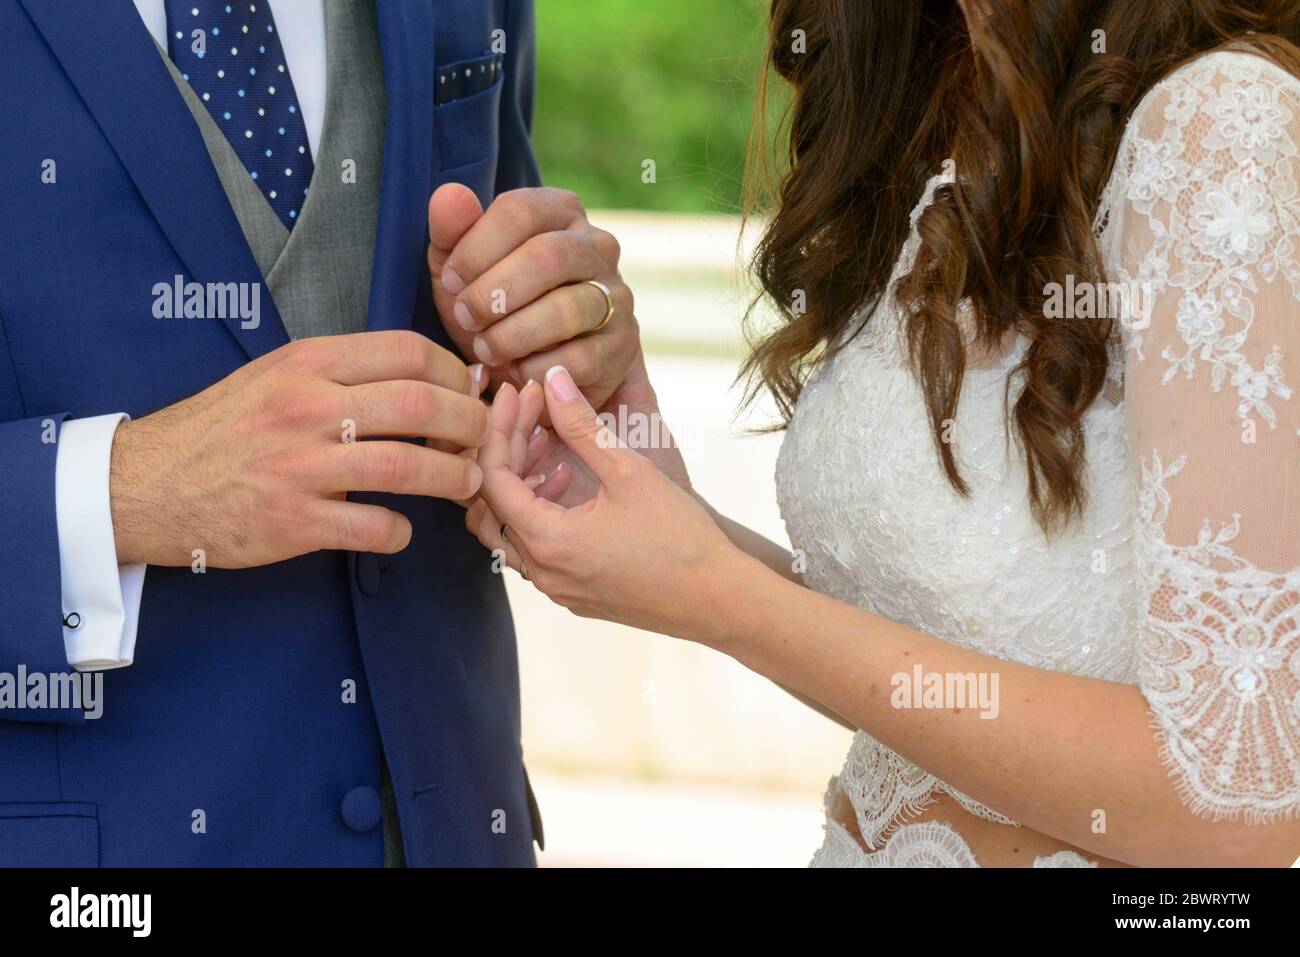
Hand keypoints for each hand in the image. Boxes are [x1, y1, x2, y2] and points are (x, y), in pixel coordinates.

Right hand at [110, 331, 489, 567]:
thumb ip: (346, 374)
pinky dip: (400, 531)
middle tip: (483, 440)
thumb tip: (429, 378)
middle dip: (469, 423)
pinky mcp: (291, 521)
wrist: (148, 484)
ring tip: (466, 483)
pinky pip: (371, 526)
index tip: (470, 392)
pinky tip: (401, 529)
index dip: (457, 373)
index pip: (408, 352)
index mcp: (308, 364)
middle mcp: (306, 408)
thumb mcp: (278, 376)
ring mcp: (298, 466)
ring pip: (406, 464)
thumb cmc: (226, 428)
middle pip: (420, 404)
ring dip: (452, 477)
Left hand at [426, 184, 638, 408]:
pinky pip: (579, 358)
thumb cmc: (495, 305)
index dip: (475, 249)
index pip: (519, 211)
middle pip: (546, 256)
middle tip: (465, 318)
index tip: (450, 281)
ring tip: (485, 348)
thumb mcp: (462, 269)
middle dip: (493, 294)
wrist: (534, 364)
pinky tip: (517, 370)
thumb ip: (452, 231)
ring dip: (511, 335)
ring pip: (565, 309)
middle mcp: (598, 246)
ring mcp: (617, 296)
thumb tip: (449, 194)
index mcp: (561, 212)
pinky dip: (536, 369)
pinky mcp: (621, 346)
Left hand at [466, 365, 739, 643]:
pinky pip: (535, 551)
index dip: (500, 427)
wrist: (719, 599)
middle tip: (533, 411)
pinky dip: (540, 512)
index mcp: (548, 542)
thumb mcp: (628, 471)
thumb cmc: (680, 537)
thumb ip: (581, 425)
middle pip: (491, 505)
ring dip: (522, 484)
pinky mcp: (576, 595)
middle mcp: (542, 572)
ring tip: (552, 449)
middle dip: (506, 451)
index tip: (517, 391)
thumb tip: (552, 379)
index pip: (492, 477)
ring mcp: (557, 589)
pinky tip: (572, 487)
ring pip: (510, 530)